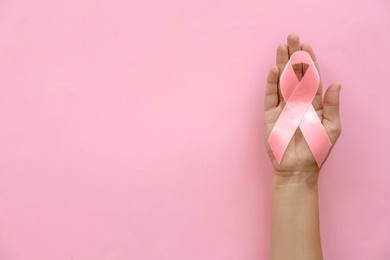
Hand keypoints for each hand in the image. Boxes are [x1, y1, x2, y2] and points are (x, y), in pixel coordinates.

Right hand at [264, 34, 341, 176]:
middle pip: (295, 74)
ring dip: (282, 64)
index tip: (307, 46)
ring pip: (282, 81)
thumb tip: (337, 83)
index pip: (312, 77)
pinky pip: (270, 95)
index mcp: (314, 103)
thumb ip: (332, 106)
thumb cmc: (316, 151)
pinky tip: (273, 69)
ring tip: (281, 46)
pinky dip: (271, 83)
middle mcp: (298, 101)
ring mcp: (283, 107)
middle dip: (294, 56)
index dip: (309, 62)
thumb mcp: (331, 129)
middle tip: (292, 37)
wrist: (297, 169)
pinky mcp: (270, 115)